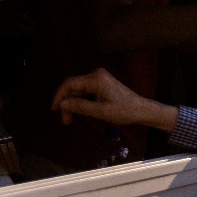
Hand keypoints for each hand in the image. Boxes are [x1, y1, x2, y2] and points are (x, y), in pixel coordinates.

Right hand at [51, 69, 177, 131]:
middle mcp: (96, 75)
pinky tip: (78, 112)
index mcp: (96, 79)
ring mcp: (100, 79)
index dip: (59, 96)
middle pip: (73, 87)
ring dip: (73, 103)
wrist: (142, 110)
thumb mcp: (100, 111)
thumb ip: (80, 106)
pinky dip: (80, 101)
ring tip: (70, 119)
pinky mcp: (102, 84)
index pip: (69, 84)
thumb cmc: (124, 111)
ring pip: (78, 90)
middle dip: (67, 103)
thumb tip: (61, 104)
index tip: (54, 110)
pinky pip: (85, 91)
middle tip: (65, 120)